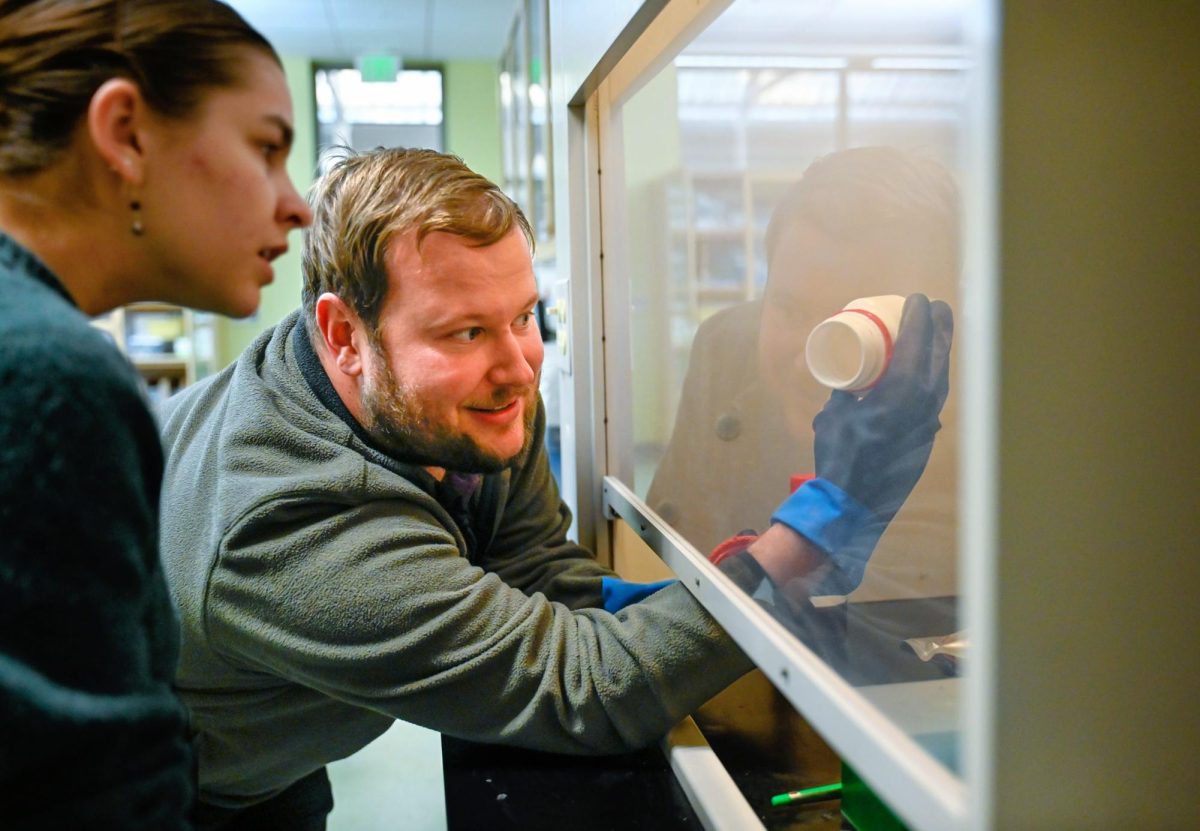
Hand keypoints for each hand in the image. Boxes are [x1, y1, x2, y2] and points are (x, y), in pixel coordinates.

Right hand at [769, 293, 952, 593]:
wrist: (852, 503)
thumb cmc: (839, 455)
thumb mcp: (834, 413)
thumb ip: (846, 390)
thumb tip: (848, 376)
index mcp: (901, 391)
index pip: (917, 342)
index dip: (919, 316)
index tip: (917, 299)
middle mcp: (923, 403)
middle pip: (939, 355)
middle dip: (939, 327)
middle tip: (935, 307)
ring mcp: (929, 422)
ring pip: (942, 377)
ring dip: (939, 353)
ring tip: (934, 334)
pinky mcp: (927, 437)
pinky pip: (935, 398)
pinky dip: (932, 379)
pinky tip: (925, 375)